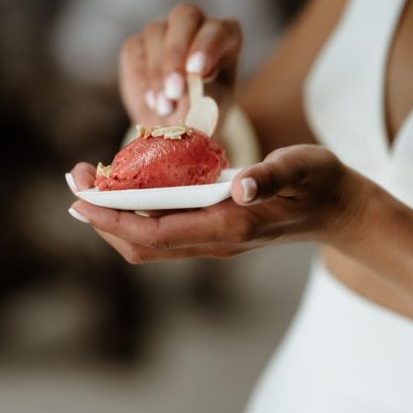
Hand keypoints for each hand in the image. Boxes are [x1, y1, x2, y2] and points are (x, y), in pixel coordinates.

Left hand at [67, 146, 375, 263]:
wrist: (337, 210)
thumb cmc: (319, 182)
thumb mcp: (302, 168)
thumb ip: (272, 176)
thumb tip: (240, 186)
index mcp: (229, 225)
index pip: (156, 232)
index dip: (113, 218)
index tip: (80, 197)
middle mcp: (213, 240)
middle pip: (140, 244)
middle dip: (101, 217)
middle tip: (75, 179)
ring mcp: (211, 240)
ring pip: (147, 242)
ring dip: (112, 217)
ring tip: (88, 183)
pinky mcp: (211, 231)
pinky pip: (161, 232)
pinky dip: (133, 215)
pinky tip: (123, 189)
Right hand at [119, 4, 241, 127]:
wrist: (179, 123)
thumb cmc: (205, 110)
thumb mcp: (213, 107)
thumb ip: (205, 97)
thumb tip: (186, 98)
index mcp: (225, 34)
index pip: (218, 29)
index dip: (206, 46)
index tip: (197, 71)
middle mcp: (195, 24)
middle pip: (184, 17)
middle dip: (176, 54)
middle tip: (174, 92)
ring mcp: (164, 30)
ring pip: (156, 33)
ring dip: (157, 73)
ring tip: (164, 108)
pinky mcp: (137, 44)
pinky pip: (134, 51)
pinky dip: (141, 79)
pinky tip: (151, 102)